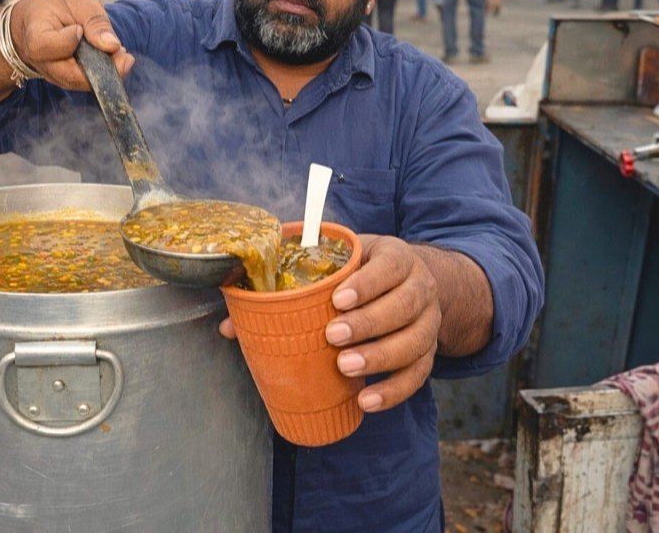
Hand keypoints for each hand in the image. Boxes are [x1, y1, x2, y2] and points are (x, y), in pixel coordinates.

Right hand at [11, 0, 134, 90]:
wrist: (42, 22)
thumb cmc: (59, 7)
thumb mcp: (78, 1)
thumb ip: (95, 20)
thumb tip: (113, 45)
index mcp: (35, 37)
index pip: (47, 47)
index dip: (68, 40)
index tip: (79, 28)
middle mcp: (42, 63)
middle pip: (70, 75)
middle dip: (102, 67)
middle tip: (123, 53)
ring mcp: (54, 77)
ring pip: (82, 83)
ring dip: (107, 71)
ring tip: (121, 53)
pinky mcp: (68, 82)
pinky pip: (87, 84)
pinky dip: (105, 73)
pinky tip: (115, 58)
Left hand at [218, 235, 440, 412]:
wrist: (410, 283)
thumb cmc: (360, 272)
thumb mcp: (335, 262)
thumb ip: (289, 284)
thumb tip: (230, 324)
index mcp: (396, 257)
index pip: (388, 266)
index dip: (367, 283)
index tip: (338, 299)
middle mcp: (420, 288)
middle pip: (404, 306)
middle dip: (369, 323)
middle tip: (333, 336)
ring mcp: (428, 322)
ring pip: (414, 342)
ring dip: (380, 357)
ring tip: (346, 368)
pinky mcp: (427, 353)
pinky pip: (418, 375)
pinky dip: (394, 391)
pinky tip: (366, 401)